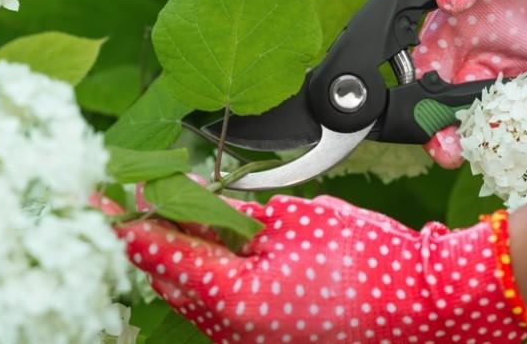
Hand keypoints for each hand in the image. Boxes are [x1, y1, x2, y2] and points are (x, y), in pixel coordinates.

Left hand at [102, 193, 526, 342]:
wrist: (424, 304)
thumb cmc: (370, 260)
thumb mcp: (300, 221)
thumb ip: (240, 216)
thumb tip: (201, 203)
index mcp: (235, 299)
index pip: (164, 254)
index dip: (130, 221)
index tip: (101, 197)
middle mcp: (233, 332)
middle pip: (170, 280)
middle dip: (150, 238)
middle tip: (128, 200)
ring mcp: (251, 341)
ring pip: (193, 298)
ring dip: (179, 257)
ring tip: (169, 216)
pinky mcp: (269, 339)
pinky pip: (221, 310)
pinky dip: (209, 277)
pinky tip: (214, 247)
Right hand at [413, 0, 526, 166]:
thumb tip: (449, 2)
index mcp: (455, 16)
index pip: (424, 68)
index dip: (417, 98)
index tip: (421, 118)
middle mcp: (486, 46)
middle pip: (457, 105)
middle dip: (450, 134)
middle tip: (453, 151)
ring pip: (504, 116)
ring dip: (497, 138)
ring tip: (496, 149)